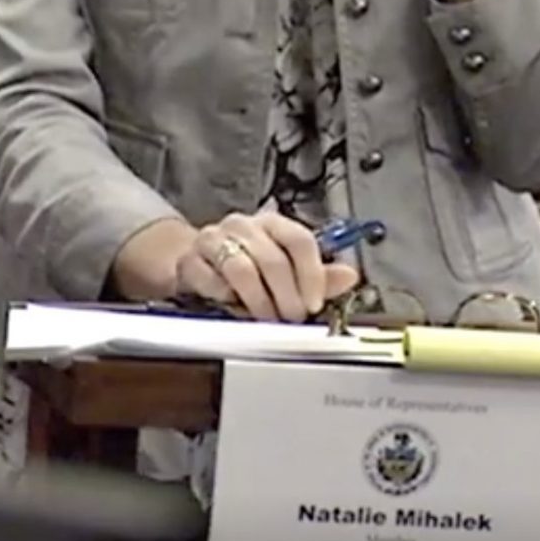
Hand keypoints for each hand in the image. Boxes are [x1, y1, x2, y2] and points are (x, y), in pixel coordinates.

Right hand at [174, 212, 360, 322]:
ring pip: (242, 269)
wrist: (194, 259)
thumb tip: (349, 277)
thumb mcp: (285, 267)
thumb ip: (316, 275)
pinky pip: (210, 280)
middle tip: (293, 317)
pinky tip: (232, 304)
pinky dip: (224, 296)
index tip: (315, 302)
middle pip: (273, 258)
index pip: (300, 240)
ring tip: (268, 317)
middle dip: (287, 294)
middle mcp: (244, 226)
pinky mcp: (190, 260)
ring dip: (259, 300)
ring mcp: (214, 240)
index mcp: (272, 223)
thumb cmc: (245, 263)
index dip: (312, 274)